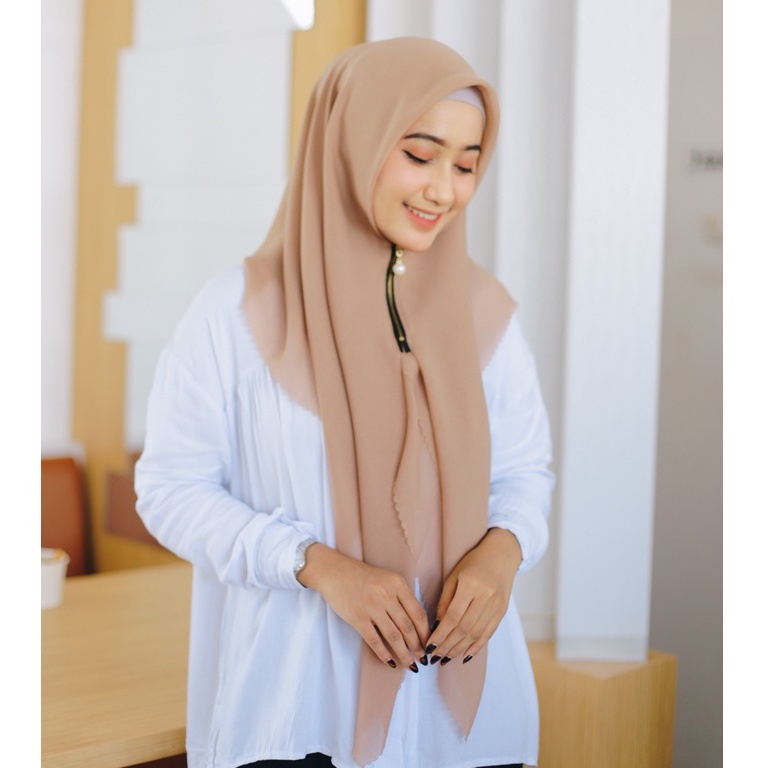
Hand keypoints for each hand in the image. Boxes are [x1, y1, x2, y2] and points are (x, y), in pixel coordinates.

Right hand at [298, 543, 429, 670]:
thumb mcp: (387, 579)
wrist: (335, 572)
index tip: (430, 643)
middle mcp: (386, 595)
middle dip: (418, 646)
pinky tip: (391, 662)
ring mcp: (371, 607)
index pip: (418, 612)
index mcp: (397, 584)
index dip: (426, 632)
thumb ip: (401, 596)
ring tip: (411, 665)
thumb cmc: (363, 576)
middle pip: (408, 626)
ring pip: (394, 636)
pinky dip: (384, 654)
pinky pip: (374, 640)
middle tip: (423, 659)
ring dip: (405, 653)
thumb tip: (417, 623)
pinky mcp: (357, 618)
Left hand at [426, 528, 521, 665]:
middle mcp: (485, 597)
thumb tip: (437, 626)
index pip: (453, 616)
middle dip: (448, 645)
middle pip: (464, 628)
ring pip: (476, 634)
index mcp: (471, 584)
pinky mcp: (502, 612)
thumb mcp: (454, 577)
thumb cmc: (472, 564)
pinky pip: (488, 633)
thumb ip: (445, 601)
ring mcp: (496, 605)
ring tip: (446, 658)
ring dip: (460, 649)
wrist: (501, 556)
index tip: (429, 646)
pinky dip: (476, 646)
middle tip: (434, 656)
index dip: (440, 634)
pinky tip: (465, 656)